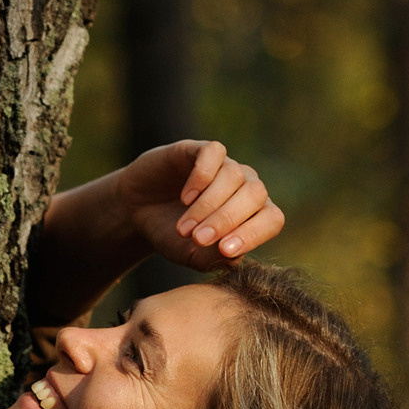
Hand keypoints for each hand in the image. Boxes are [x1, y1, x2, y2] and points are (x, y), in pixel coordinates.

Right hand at [114, 140, 284, 270]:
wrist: (137, 212)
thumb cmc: (170, 235)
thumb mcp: (190, 254)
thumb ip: (213, 259)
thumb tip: (233, 258)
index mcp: (253, 213)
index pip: (272, 219)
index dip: (254, 233)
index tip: (225, 250)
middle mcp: (244, 186)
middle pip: (255, 195)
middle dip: (226, 219)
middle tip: (198, 238)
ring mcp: (224, 166)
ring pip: (234, 176)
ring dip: (208, 205)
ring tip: (184, 228)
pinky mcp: (199, 150)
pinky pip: (214, 153)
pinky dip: (202, 176)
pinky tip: (186, 197)